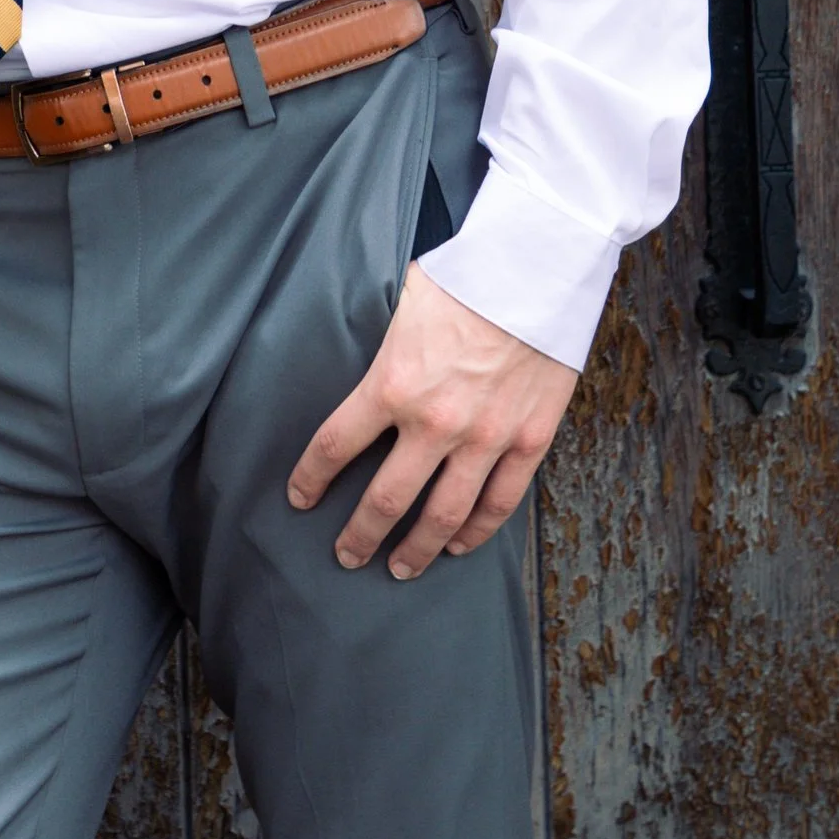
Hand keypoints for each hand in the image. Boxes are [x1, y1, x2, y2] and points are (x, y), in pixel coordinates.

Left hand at [287, 264, 576, 579]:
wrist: (538, 271)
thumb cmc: (467, 276)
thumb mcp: (401, 300)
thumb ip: (379, 339)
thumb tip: (350, 341)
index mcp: (392, 385)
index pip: (334, 447)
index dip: (310, 479)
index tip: (299, 498)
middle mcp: (434, 423)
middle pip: (385, 500)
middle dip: (358, 535)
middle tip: (345, 555)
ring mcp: (485, 438)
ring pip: (442, 517)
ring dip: (415, 550)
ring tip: (398, 567)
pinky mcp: (527, 441)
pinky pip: (498, 504)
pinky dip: (475, 533)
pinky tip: (457, 545)